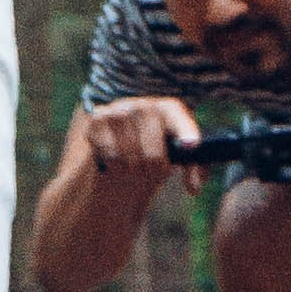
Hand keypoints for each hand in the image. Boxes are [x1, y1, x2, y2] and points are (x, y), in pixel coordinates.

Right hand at [82, 93, 206, 204]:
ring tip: (136, 166)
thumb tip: (193, 186)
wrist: (123, 157)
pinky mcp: (97, 120)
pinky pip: (109, 153)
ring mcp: (118, 110)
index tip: (192, 146)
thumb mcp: (178, 160)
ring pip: (129, 154)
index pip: (177, 117)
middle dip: (155, 169)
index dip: (186, 131)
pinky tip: (117, 160)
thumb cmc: (157, 155)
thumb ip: (192, 170)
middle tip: (155, 172)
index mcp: (168, 109)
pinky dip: (114, 165)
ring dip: (134, 169)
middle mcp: (143, 105)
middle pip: (153, 150)